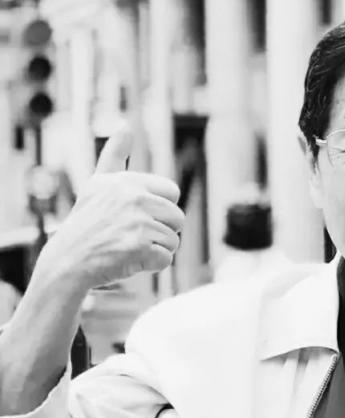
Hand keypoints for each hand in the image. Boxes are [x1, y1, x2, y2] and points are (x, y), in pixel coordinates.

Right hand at [40, 123, 183, 289]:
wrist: (67, 262)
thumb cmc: (87, 224)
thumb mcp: (98, 185)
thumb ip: (115, 156)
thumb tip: (126, 125)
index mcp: (127, 182)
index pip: (172, 192)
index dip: (159, 208)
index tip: (136, 215)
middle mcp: (133, 198)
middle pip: (178, 218)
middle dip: (161, 231)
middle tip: (131, 235)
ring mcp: (138, 223)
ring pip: (174, 240)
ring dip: (156, 249)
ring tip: (128, 248)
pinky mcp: (141, 248)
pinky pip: (167, 259)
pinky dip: (151, 265)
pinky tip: (128, 261)